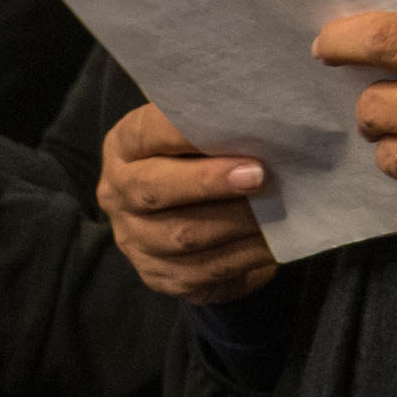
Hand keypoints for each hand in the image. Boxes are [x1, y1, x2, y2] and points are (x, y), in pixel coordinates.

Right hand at [99, 100, 282, 304]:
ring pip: (183, 236)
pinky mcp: (160, 275)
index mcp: (124, 146)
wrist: (193, 210)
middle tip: (259, 175)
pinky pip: (204, 271)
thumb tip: (259, 120)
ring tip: (278, 206)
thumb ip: (216, 126)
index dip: (187, 132)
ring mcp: (134, 239)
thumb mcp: (199, 131)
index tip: (233, 126)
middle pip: (156, 190)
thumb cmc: (203, 156)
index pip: (149, 133)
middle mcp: (118, 193)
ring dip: (237, 222)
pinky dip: (244, 255)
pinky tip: (274, 240)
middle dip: (210, 182)